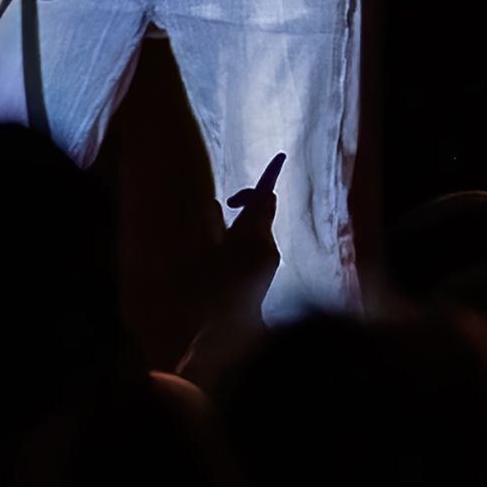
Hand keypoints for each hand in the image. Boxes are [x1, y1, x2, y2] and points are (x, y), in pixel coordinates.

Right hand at [219, 168, 281, 310]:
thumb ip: (212, 227)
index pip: (262, 200)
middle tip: (230, 205)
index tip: (280, 158)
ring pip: (259, 227)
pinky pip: (258, 241)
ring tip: (225, 234)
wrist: (232, 328)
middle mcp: (266, 245)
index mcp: (253, 238)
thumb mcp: (207, 255)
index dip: (268, 177)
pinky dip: (246, 237)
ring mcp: (269, 257)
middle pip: (262, 210)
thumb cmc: (213, 291)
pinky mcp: (267, 266)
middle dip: (248, 202)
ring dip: (245, 222)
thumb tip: (213, 202)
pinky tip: (231, 250)